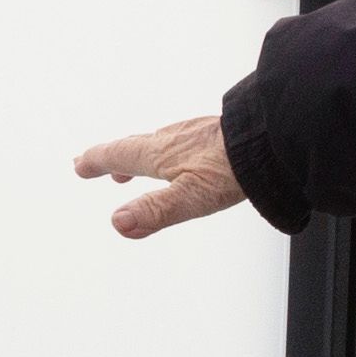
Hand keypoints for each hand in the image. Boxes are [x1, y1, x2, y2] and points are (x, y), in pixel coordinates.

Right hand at [77, 115, 247, 240]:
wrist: (275, 138)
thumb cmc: (236, 168)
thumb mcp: (191, 198)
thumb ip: (155, 211)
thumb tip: (118, 223)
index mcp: (161, 154)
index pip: (120, 156)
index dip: (97, 161)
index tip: (80, 164)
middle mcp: (174, 139)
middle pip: (134, 147)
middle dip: (111, 156)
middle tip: (93, 161)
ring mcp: (195, 134)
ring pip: (157, 143)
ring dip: (138, 153)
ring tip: (131, 164)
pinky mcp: (216, 133)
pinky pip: (179, 141)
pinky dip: (166, 150)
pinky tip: (182, 155)